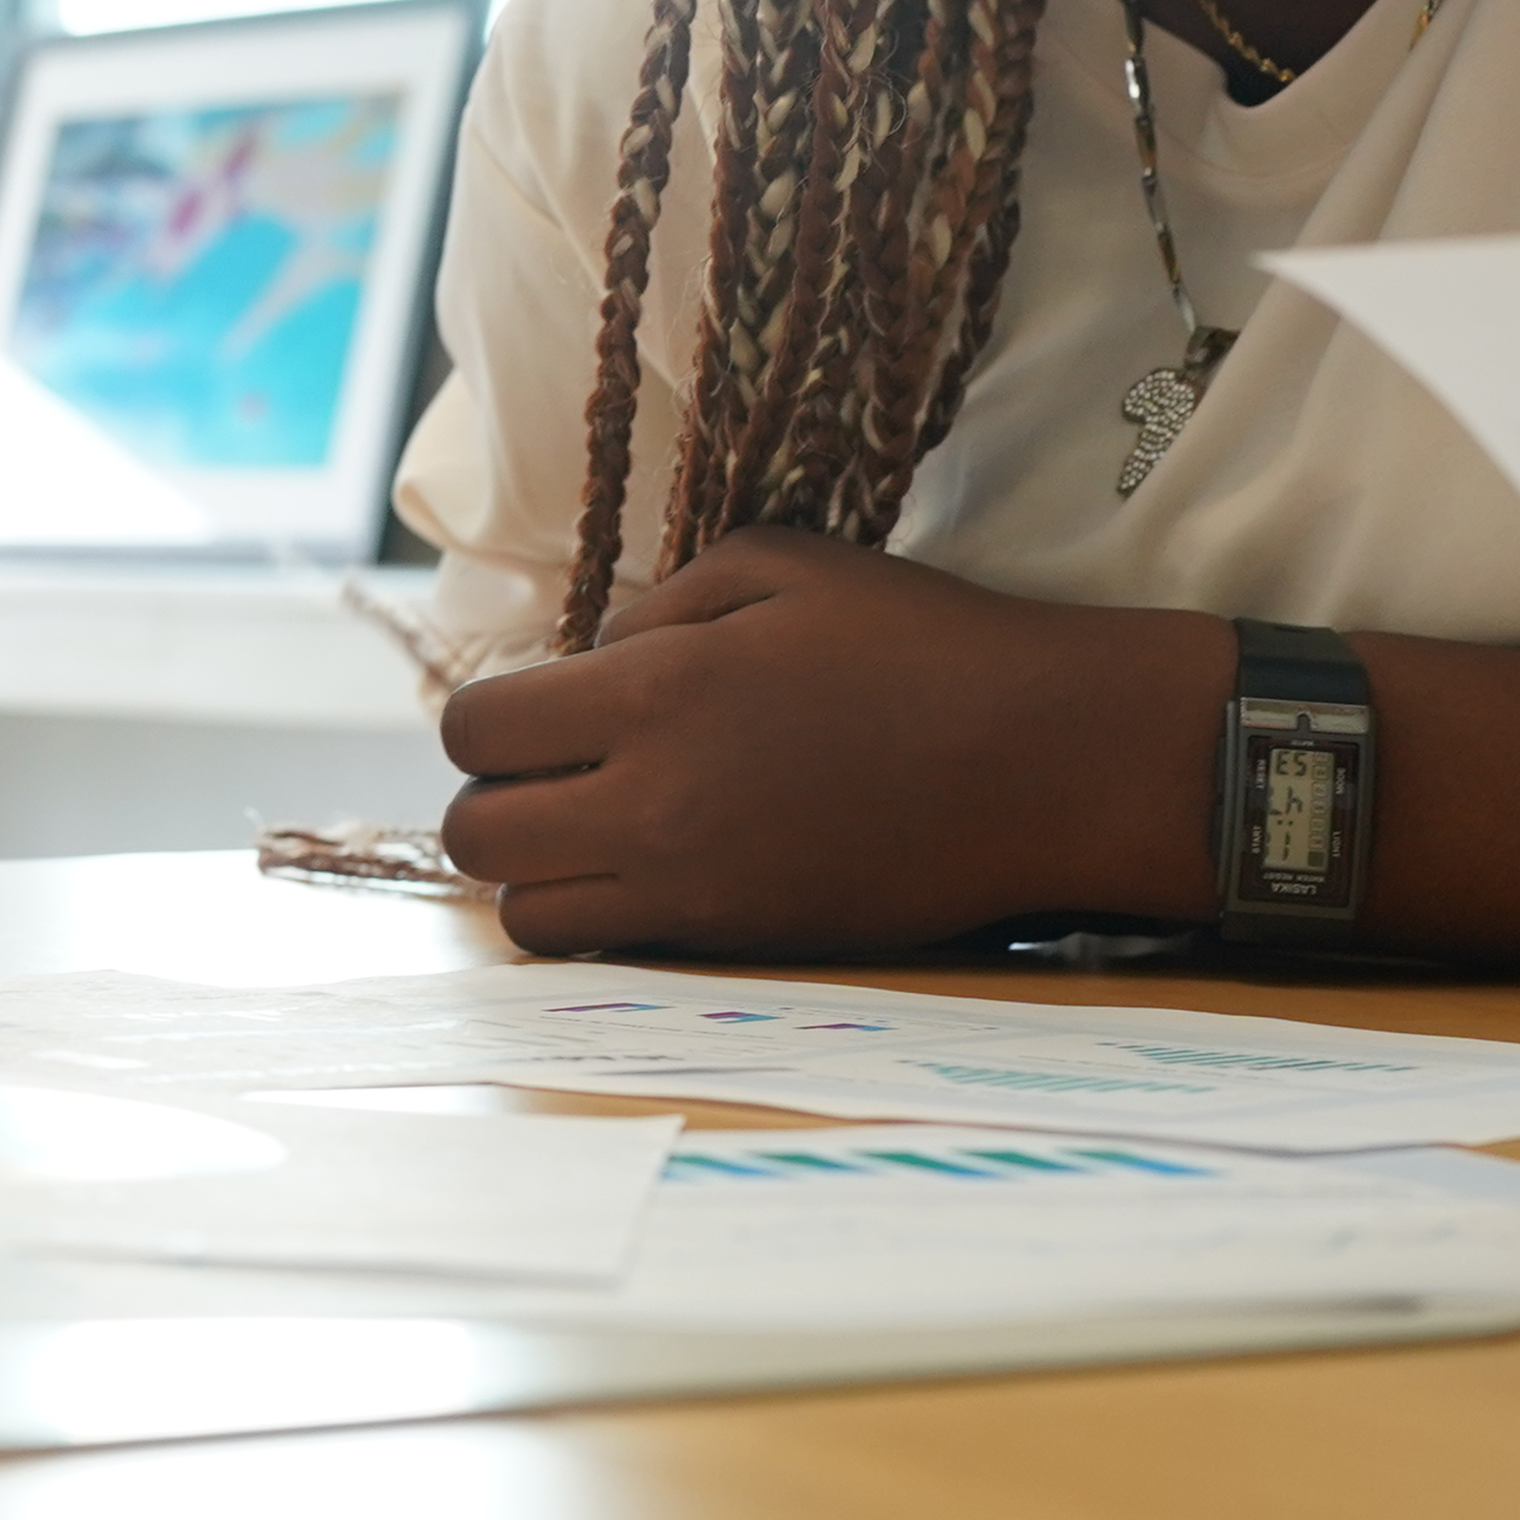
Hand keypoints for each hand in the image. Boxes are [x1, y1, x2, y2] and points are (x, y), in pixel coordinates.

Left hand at [436, 530, 1209, 957]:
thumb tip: (588, 662)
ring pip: (527, 917)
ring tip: (597, 832)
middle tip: (553, 775)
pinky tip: (658, 871)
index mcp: (652, 692)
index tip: (539, 708)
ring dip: (538, 875)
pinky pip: (610, 952)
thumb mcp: (777, 567)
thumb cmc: (919, 644)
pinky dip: (603, 919)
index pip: (475, 731)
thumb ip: (658, 610)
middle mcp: (651, 802)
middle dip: (495, 801)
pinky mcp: (742, 944)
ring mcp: (693, 889)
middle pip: (476, 837)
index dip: (488, 720)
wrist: (1043, 760)